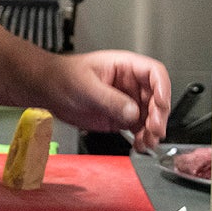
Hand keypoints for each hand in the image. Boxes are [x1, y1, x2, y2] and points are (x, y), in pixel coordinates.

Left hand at [46, 50, 170, 151]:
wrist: (48, 90)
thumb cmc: (63, 77)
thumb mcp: (86, 86)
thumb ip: (110, 99)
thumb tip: (132, 112)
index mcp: (125, 66)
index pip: (154, 73)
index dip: (162, 88)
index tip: (161, 104)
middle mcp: (130, 83)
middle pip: (157, 97)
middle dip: (158, 115)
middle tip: (154, 129)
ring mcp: (126, 101)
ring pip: (150, 115)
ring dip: (152, 130)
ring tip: (147, 142)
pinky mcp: (120, 117)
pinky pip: (139, 128)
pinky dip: (142, 137)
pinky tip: (140, 144)